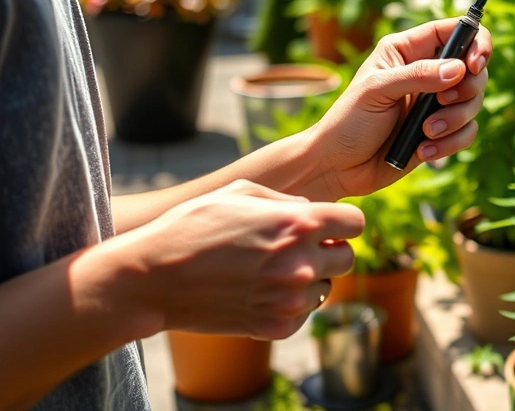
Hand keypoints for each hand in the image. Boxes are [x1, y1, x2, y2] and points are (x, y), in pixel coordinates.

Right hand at [125, 180, 363, 338]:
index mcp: (299, 224)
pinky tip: (261, 291)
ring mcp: (291, 299)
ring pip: (326, 287)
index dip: (342, 222)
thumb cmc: (193, 226)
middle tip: (299, 248)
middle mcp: (302, 263)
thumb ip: (288, 201)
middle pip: (347, 257)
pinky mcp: (278, 327)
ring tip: (271, 270)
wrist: (153, 278)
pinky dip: (290, 304)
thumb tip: (313, 211)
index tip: (327, 225)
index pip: (356, 222)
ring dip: (310, 279)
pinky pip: (304, 314)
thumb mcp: (241, 193)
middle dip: (329, 250)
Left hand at [305, 17, 491, 198]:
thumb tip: (459, 69)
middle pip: (473, 69)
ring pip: (473, 102)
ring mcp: (434, 104)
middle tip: (444, 102)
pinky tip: (422, 151)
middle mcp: (426, 73)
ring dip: (455, 120)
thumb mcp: (377, 91)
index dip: (474, 41)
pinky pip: (466, 132)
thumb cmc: (348, 121)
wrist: (338, 167)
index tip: (475, 64)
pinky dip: (451, 143)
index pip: (453, 31)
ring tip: (426, 133)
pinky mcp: (440, 132)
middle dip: (467, 89)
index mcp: (407, 50)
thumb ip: (418, 75)